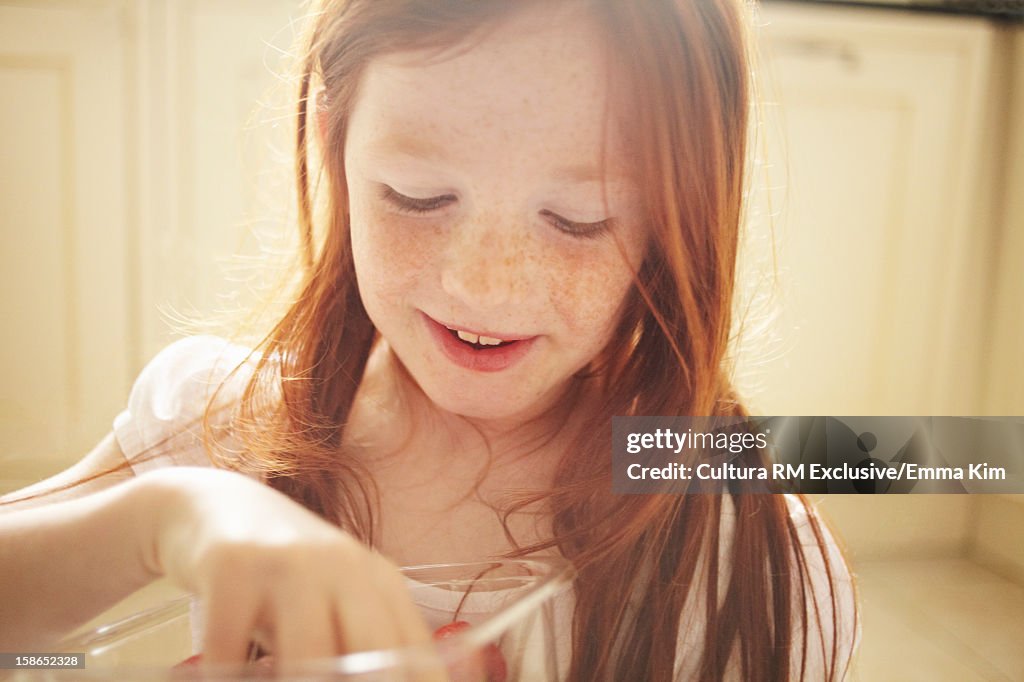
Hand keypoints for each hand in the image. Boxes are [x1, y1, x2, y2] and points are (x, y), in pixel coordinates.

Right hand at [141, 467, 443, 676]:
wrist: (215, 505)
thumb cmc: (284, 575)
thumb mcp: (333, 602)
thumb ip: (362, 647)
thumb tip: (391, 680)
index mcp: (380, 582)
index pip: (414, 652)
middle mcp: (345, 566)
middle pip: (374, 654)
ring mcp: (291, 561)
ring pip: (307, 658)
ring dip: (293, 681)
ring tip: (273, 679)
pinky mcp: (233, 564)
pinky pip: (229, 650)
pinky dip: (226, 673)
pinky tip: (225, 673)